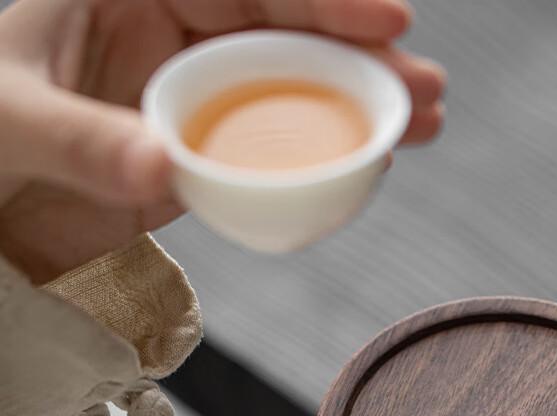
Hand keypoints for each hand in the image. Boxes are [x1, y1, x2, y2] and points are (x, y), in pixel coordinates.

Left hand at [0, 0, 444, 281]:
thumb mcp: (10, 120)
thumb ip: (83, 138)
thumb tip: (167, 167)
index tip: (389, 20)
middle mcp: (171, 30)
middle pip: (285, 33)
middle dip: (361, 58)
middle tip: (426, 89)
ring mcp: (192, 93)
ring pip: (290, 89)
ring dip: (358, 107)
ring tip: (421, 126)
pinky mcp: (201, 149)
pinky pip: (271, 146)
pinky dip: (321, 154)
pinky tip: (368, 161)